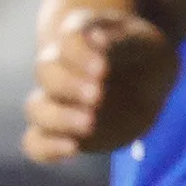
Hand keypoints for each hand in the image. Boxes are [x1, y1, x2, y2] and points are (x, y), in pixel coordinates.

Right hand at [23, 4, 172, 163]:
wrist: (149, 81)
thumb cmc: (147, 55)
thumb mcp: (147, 44)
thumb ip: (124, 43)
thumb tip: (97, 40)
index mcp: (81, 35)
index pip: (69, 38)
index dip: (80, 54)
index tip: (103, 70)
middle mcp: (60, 66)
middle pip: (46, 71)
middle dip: (69, 85)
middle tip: (98, 96)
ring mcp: (56, 99)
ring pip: (36, 108)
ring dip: (58, 117)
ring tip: (90, 124)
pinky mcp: (60, 129)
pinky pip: (36, 142)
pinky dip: (47, 149)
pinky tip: (73, 150)